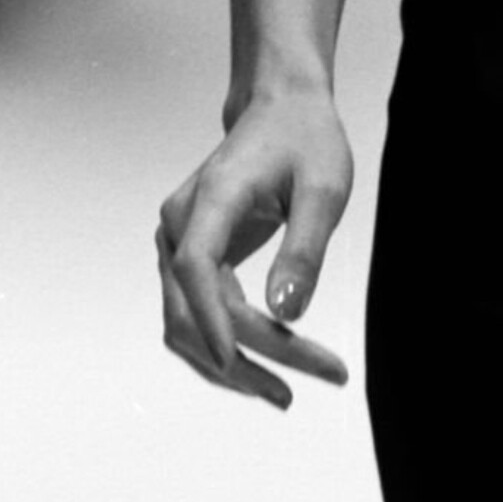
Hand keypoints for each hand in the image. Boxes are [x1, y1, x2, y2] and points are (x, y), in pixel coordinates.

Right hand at [157, 89, 353, 409]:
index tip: (239, 364)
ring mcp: (177, 238)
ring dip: (228, 362)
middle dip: (238, 359)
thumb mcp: (324, 188)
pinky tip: (267, 363)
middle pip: (190, 307)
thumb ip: (305, 249)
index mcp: (211, 198)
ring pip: (186, 319)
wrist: (282, 107)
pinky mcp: (188, 252)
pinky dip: (225, 342)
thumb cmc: (306, 140)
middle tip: (293, 394)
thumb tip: (286, 314)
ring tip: (283, 393)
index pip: (195, 268)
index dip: (211, 322)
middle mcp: (180, 221)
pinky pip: (196, 309)